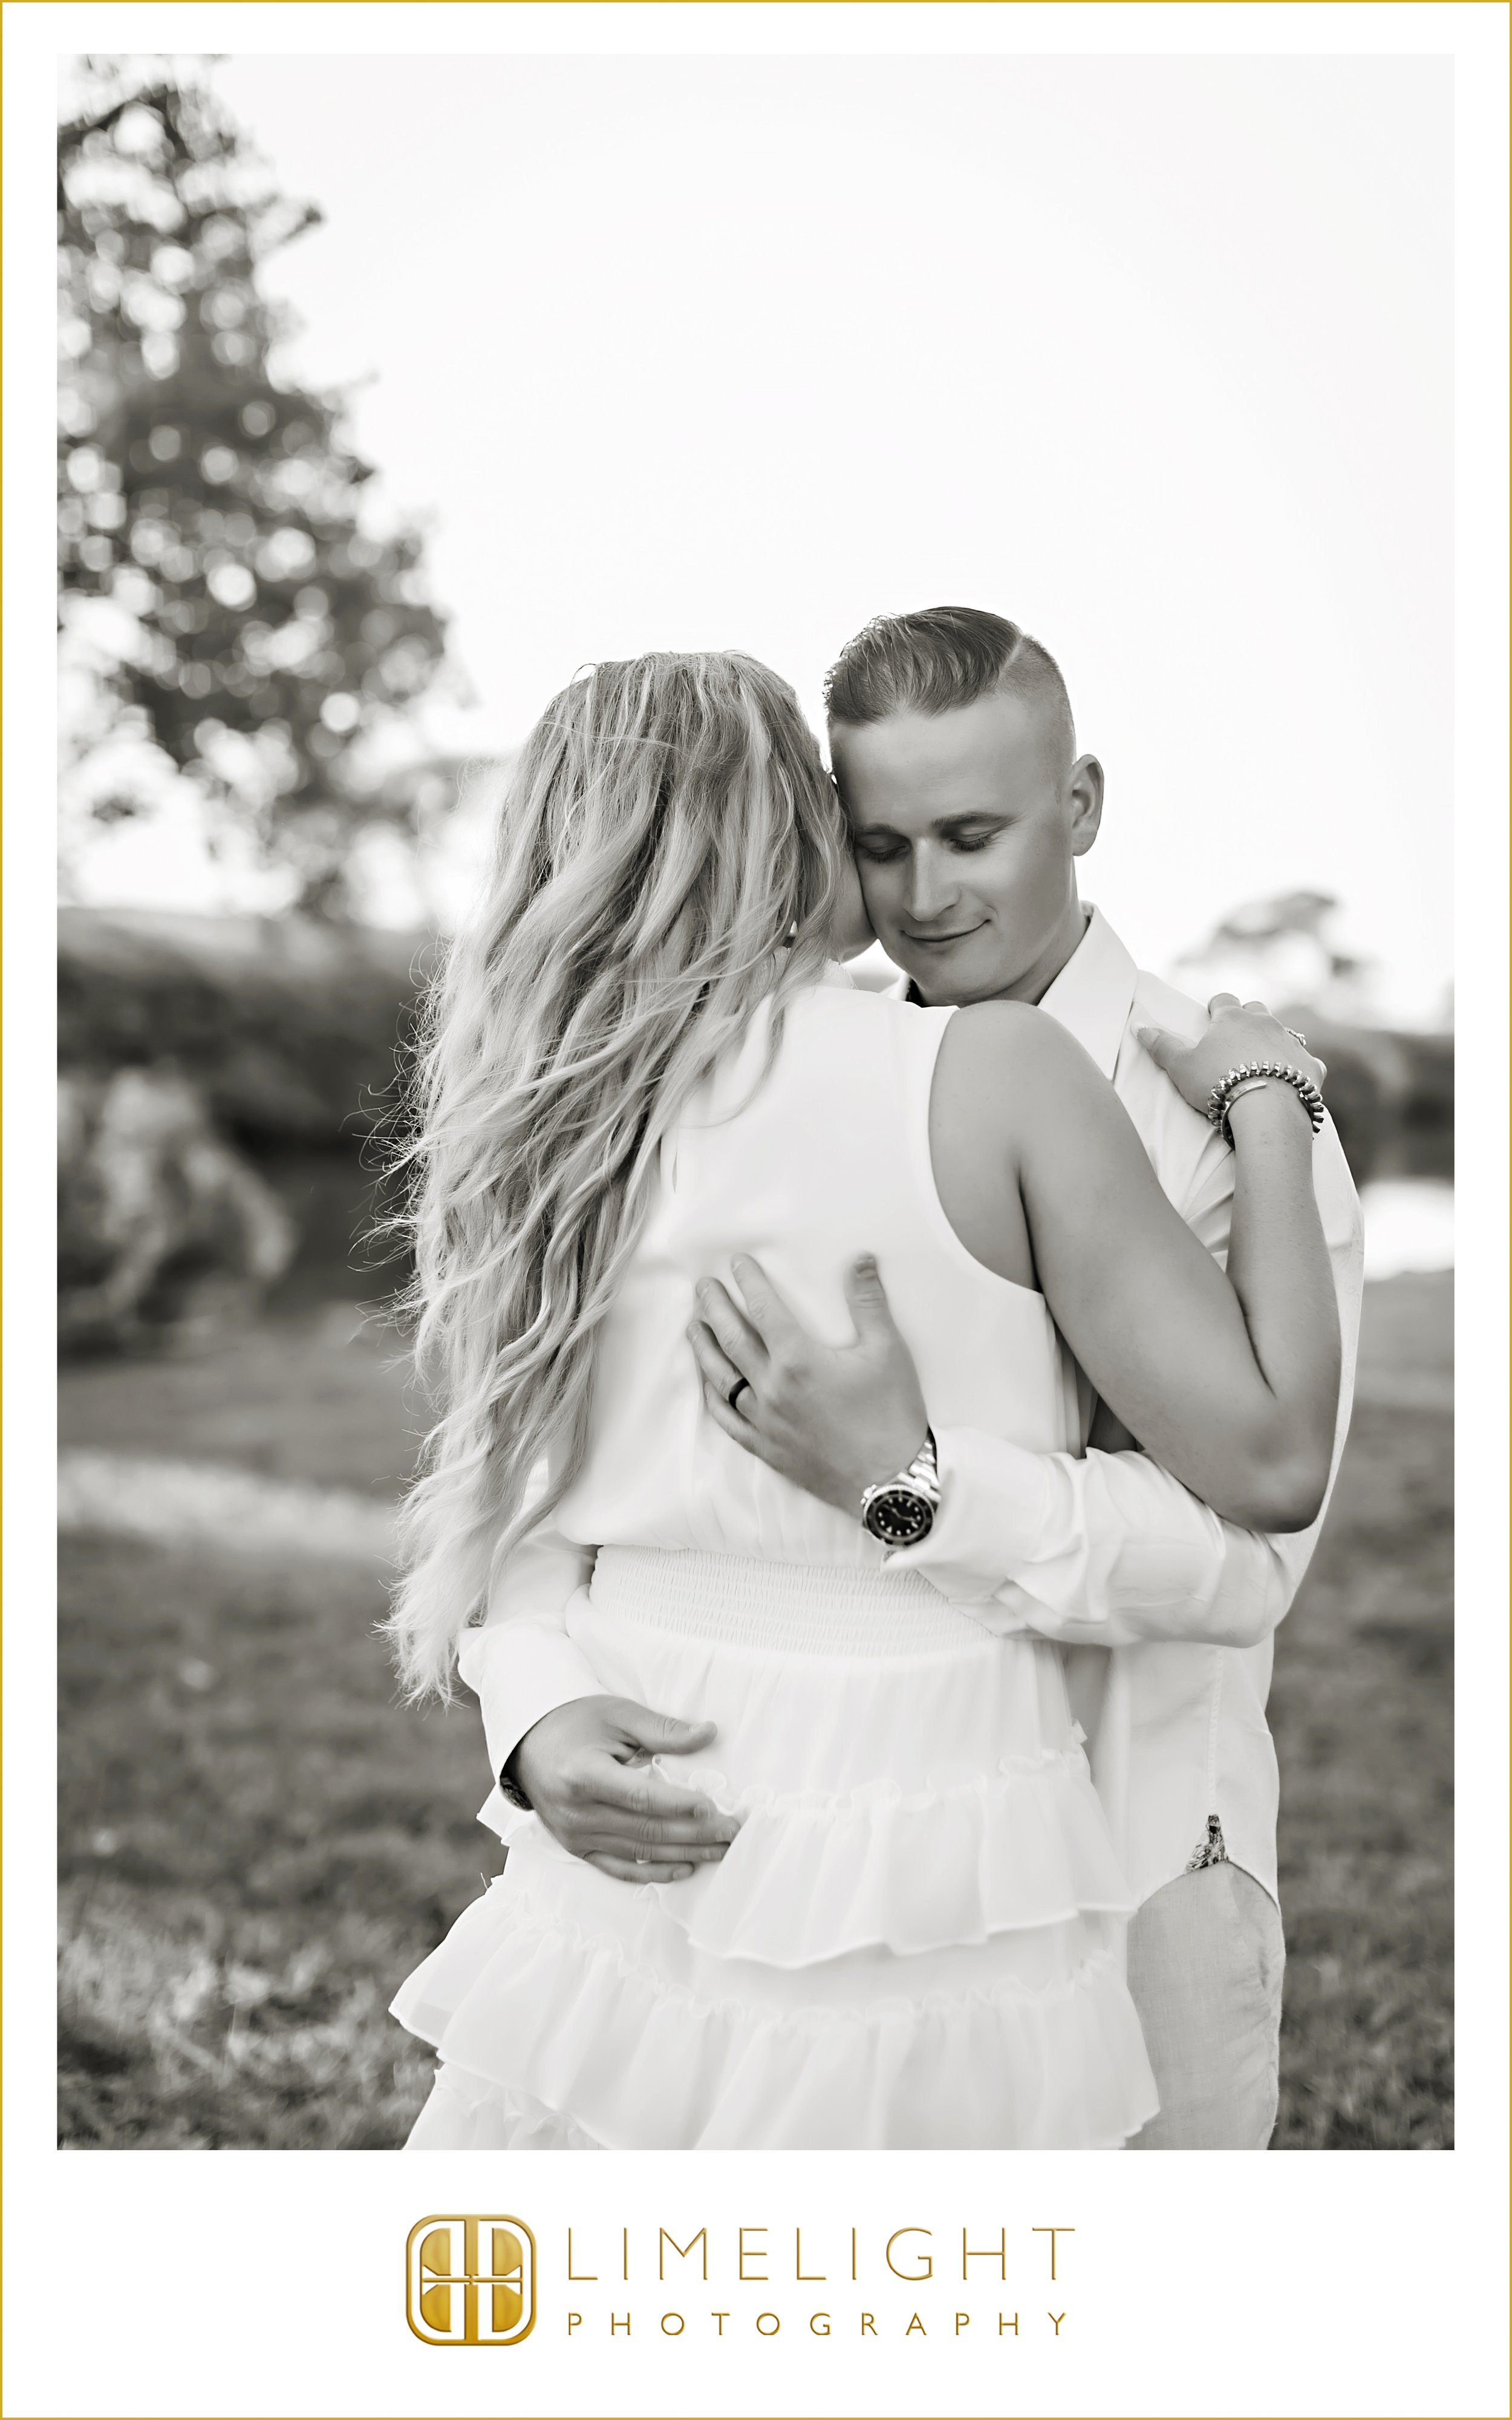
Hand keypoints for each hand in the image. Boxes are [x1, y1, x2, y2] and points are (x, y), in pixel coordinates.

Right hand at [509, 1696, 741, 1885]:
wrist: (530, 1743)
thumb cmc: (576, 1722)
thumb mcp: (618, 1715)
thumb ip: (663, 1730)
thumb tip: (708, 1734)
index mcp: (583, 1774)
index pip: (639, 1797)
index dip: (679, 1805)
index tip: (713, 1807)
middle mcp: (576, 1811)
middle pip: (645, 1829)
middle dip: (695, 1833)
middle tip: (731, 1830)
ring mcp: (575, 1835)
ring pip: (639, 1852)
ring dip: (684, 1853)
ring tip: (720, 1849)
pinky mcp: (576, 1847)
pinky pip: (619, 1869)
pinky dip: (654, 1872)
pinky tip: (684, 1868)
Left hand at [688, 1252, 928, 1515]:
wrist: (892, 1482)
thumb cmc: (892, 1415)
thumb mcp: (888, 1351)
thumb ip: (869, 1302)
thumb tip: (861, 1259)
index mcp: (798, 1360)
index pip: (763, 1309)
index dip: (749, 1282)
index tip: (737, 1263)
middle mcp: (772, 1388)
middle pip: (731, 1339)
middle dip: (714, 1308)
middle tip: (703, 1287)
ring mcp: (765, 1421)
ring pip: (721, 1378)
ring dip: (704, 1348)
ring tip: (694, 1326)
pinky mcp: (766, 1448)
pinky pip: (727, 1420)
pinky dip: (712, 1397)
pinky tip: (707, 1384)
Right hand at [1135, 993, 1326, 1119]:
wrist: (1266, 1110)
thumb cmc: (1218, 1084)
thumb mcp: (1181, 1067)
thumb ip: (1161, 1045)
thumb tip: (1138, 1024)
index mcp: (1233, 1019)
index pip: (1223, 1000)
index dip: (1216, 1007)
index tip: (1210, 1017)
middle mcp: (1266, 1023)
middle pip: (1257, 1010)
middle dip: (1247, 1019)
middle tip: (1235, 1040)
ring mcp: (1292, 1043)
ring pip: (1284, 1032)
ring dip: (1273, 1042)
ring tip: (1262, 1062)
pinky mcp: (1311, 1067)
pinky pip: (1308, 1061)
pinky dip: (1299, 1068)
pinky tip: (1292, 1081)